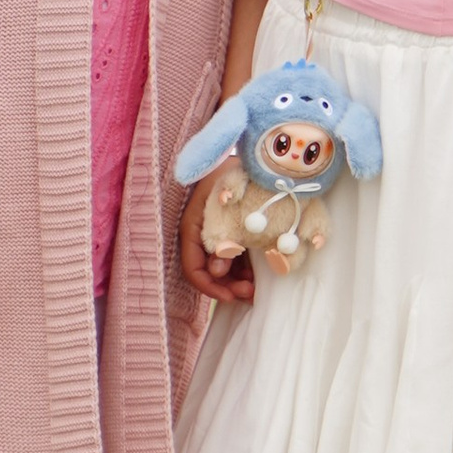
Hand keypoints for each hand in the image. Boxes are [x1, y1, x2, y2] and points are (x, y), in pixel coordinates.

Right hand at [179, 188, 253, 307]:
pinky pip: (237, 259)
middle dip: (227, 287)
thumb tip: (216, 270)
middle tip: (250, 292)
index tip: (229, 296)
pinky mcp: (234, 233)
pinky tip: (260, 275)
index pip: (193, 268)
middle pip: (210, 272)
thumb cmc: (229, 176)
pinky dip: (246, 270)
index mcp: (192, 228)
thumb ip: (218, 238)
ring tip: (256, 287)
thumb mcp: (221, 206)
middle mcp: (203, 235)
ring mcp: (219, 235)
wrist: (245, 157)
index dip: (209, 286)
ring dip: (238, 282)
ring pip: (224, 269)